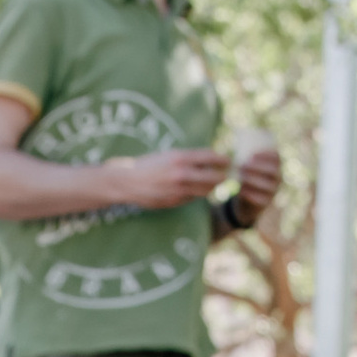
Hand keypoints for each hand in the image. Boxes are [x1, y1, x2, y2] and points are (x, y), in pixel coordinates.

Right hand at [115, 148, 230, 209]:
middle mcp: (182, 174)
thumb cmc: (149, 165)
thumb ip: (189, 158)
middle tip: (225, 175)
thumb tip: (210, 160)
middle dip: (222, 176)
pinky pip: (192, 198)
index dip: (223, 160)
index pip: (211, 157)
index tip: (228, 161)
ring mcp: (179, 190)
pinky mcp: (174, 201)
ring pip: (206, 191)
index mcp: (180, 158)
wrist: (127, 181)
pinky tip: (192, 190)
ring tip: (212, 183)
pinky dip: (196, 194)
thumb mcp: (169, 155)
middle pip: (214, 177)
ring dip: (211, 187)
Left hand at [235, 143, 283, 213]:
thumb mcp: (247, 164)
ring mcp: (274, 192)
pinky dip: (251, 194)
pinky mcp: (266, 204)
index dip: (266, 155)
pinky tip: (241, 190)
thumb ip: (245, 152)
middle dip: (257, 167)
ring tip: (240, 177)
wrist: (247, 201)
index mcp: (275, 165)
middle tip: (242, 165)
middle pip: (272, 171)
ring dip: (253, 180)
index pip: (276, 158)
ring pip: (267, 186)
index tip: (251, 154)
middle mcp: (278, 178)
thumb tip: (235, 130)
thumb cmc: (247, 177)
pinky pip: (261, 200)